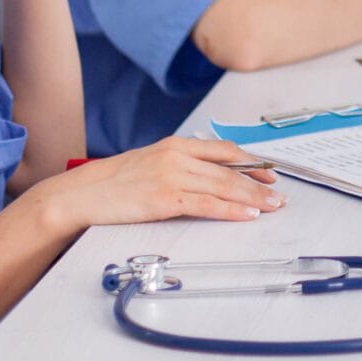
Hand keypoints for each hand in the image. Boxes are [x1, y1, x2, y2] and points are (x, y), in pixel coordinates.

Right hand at [40, 135, 284, 231]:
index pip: (224, 151)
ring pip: (223, 186)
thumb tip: (210, 177)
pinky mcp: (164, 199)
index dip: (251, 162)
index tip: (270, 173)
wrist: (81, 194)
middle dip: (259, 183)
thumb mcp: (151, 164)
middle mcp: (177, 156)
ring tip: (272, 207)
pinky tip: (247, 215)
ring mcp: (171, 176)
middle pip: (229, 169)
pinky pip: (206, 204)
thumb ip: (180, 166)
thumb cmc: (115, 183)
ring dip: (253, 198)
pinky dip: (230, 210)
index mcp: (175, 145)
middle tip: (279, 195)